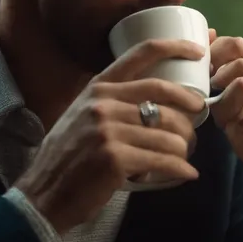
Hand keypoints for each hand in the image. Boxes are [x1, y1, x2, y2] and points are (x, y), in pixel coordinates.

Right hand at [14, 39, 206, 234]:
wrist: (44, 194)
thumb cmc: (69, 156)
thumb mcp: (83, 115)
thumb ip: (113, 102)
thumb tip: (159, 100)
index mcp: (99, 87)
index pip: (140, 53)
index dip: (175, 47)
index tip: (199, 50)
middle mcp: (103, 103)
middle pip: (165, 93)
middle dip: (190, 106)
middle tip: (199, 118)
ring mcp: (108, 130)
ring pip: (169, 133)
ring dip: (185, 147)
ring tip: (184, 155)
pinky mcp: (116, 158)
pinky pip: (164, 160)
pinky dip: (181, 169)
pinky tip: (187, 173)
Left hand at [208, 31, 242, 192]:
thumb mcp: (229, 104)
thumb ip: (218, 82)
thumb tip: (205, 49)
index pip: (235, 44)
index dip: (213, 55)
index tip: (202, 77)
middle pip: (238, 63)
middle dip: (218, 87)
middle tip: (215, 107)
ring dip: (229, 107)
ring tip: (229, 122)